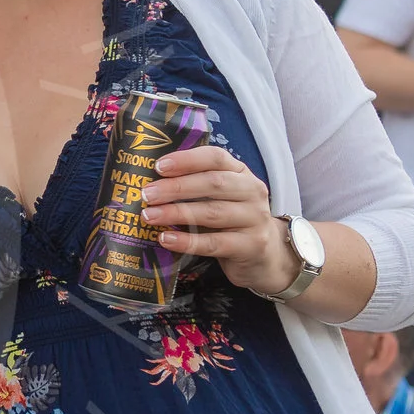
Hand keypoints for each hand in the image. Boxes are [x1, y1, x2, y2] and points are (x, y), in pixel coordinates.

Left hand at [142, 146, 299, 295]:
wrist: (265, 255)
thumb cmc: (231, 221)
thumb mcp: (219, 198)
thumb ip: (194, 187)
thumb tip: (148, 183)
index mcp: (241, 173)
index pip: (216, 158)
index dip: (187, 160)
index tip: (159, 166)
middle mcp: (252, 191)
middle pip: (213, 183)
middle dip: (176, 187)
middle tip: (147, 194)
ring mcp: (254, 219)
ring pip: (212, 212)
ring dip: (177, 213)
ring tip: (149, 216)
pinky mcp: (251, 246)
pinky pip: (214, 243)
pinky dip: (187, 241)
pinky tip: (165, 239)